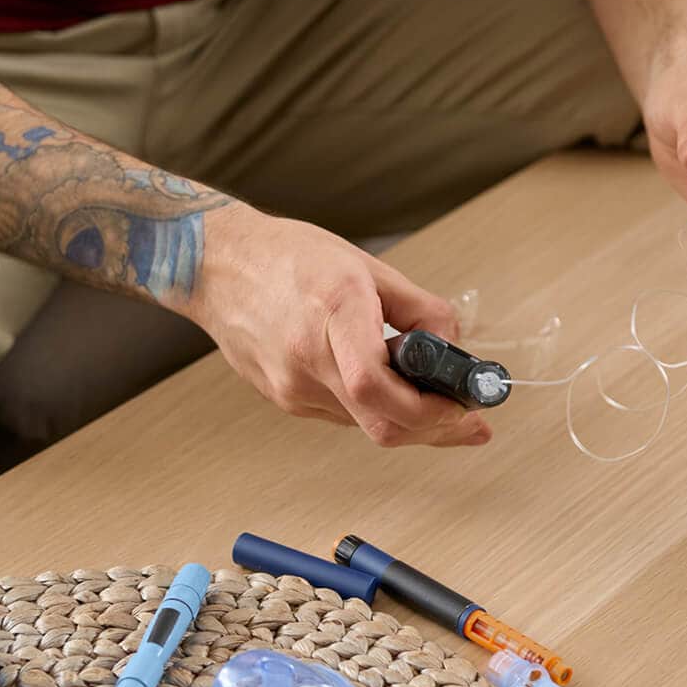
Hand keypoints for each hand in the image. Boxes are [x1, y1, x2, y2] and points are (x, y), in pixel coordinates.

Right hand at [187, 207, 491, 447]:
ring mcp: (290, 387)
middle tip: (470, 422)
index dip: (430, 409)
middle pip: (379, 424)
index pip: (378, 387)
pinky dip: (373, 410)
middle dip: (434, 428)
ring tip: (437, 403)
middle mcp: (306, 359)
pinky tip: (388, 393)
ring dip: (408, 420)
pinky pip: (343, 416)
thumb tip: (455, 348)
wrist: (217, 266)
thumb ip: (418, 310)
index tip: (464, 405)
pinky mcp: (283, 399)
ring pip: (364, 426)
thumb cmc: (287, 258)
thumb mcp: (366, 267)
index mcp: (332, 314)